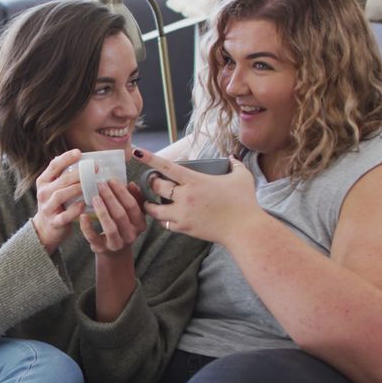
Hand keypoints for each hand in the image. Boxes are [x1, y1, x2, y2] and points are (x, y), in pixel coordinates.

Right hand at [32, 149, 86, 253]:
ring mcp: (47, 208)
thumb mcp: (54, 188)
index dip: (66, 158)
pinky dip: (74, 210)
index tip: (79, 152)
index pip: (53, 165)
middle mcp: (43, 193)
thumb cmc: (55, 204)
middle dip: (79, 174)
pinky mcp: (54, 222)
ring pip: (61, 195)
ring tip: (91, 185)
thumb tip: (80, 157)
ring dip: (77, 189)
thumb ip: (63, 175)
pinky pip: (64, 216)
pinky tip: (84, 205)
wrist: (45, 229)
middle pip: (61, 180)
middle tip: (95, 169)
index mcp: (43, 181)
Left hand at [79, 180, 146, 255]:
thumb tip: (131, 184)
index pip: (132, 205)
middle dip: (110, 197)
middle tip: (100, 184)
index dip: (122, 192)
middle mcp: (131, 235)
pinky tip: (83, 215)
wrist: (114, 251)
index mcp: (140, 224)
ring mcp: (116, 244)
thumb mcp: (132, 213)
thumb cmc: (122, 225)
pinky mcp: (101, 248)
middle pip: (121, 215)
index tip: (111, 180)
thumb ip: (135, 198)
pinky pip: (93, 237)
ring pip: (110, 228)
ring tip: (94, 197)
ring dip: (102, 211)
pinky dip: (87, 226)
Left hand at [134, 149, 262, 245]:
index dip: (149, 159)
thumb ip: (235, 164)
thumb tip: (232, 157)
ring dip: (150, 205)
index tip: (137, 152)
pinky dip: (163, 219)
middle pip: (157, 187)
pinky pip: (165, 224)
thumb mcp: (241, 177)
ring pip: (155, 209)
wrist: (244, 229)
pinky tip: (165, 217)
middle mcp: (185, 196)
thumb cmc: (244, 203)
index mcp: (195, 181)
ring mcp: (183, 214)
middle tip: (154, 182)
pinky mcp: (184, 228)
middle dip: (152, 183)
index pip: (166, 167)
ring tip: (150, 202)